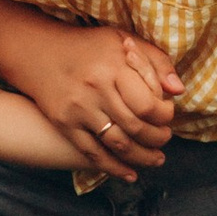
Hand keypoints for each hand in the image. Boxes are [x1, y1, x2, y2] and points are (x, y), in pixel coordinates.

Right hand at [27, 25, 182, 179]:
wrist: (38, 52)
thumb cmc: (88, 47)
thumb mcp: (122, 40)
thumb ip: (155, 61)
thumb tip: (178, 91)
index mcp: (114, 66)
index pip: (148, 104)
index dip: (164, 116)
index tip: (168, 115)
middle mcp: (96, 88)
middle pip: (136, 126)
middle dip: (157, 138)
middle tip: (165, 138)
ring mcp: (79, 108)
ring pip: (118, 143)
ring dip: (142, 157)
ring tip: (156, 159)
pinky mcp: (64, 123)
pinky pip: (93, 152)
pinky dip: (114, 167)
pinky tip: (130, 174)